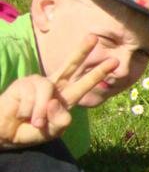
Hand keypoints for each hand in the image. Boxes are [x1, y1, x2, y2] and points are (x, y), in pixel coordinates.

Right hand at [0, 36, 115, 148]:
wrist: (7, 133)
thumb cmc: (30, 131)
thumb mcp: (52, 131)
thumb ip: (60, 121)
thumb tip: (55, 101)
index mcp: (66, 97)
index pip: (84, 83)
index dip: (98, 73)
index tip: (114, 61)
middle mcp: (54, 87)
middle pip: (70, 65)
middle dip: (82, 51)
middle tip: (93, 37)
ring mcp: (38, 83)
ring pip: (47, 90)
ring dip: (40, 112)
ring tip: (35, 122)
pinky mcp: (23, 83)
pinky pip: (31, 95)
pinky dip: (28, 109)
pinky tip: (22, 114)